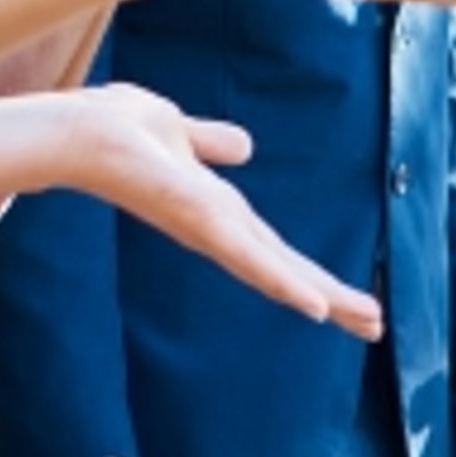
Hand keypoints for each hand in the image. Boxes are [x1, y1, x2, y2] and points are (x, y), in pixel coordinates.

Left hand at [41, 84, 379, 338]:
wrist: (80, 132)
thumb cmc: (115, 130)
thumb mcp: (179, 130)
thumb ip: (211, 141)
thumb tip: (244, 147)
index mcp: (216, 214)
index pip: (274, 250)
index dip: (310, 274)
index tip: (341, 300)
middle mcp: (217, 231)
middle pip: (286, 271)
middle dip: (333, 298)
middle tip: (375, 327)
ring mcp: (211, 231)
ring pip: (281, 273)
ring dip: (327, 298)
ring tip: (369, 322)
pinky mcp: (203, 224)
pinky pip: (252, 260)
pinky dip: (285, 285)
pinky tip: (317, 308)